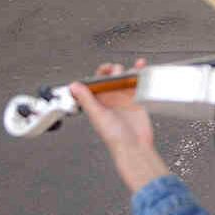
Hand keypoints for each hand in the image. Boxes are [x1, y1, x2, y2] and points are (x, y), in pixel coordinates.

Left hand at [71, 60, 167, 193]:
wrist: (134, 146)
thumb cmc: (114, 136)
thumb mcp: (98, 115)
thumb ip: (87, 99)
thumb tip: (74, 86)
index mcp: (98, 102)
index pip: (96, 82)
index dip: (99, 73)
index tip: (105, 69)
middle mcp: (111, 99)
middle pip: (112, 77)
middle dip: (114, 70)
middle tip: (118, 71)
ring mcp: (125, 98)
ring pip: (125, 78)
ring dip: (128, 70)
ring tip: (130, 70)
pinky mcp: (137, 99)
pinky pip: (137, 83)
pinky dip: (139, 74)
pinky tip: (141, 69)